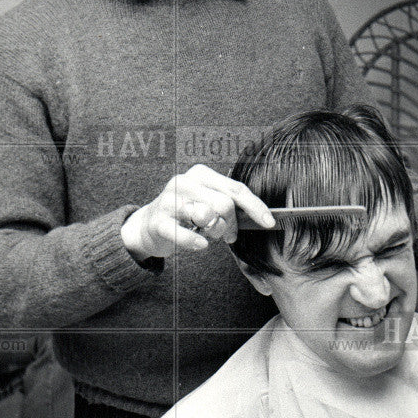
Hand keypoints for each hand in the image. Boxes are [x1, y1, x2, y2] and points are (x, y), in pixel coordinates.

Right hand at [120, 164, 274, 260]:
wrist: (149, 226)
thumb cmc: (186, 216)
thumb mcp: (209, 204)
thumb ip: (230, 206)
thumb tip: (260, 216)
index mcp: (201, 174)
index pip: (235, 189)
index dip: (255, 207)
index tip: (268, 222)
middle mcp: (184, 182)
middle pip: (224, 204)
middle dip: (231, 224)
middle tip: (227, 235)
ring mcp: (169, 200)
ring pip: (208, 218)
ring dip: (213, 232)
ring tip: (205, 233)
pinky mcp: (158, 221)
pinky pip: (188, 236)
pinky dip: (197, 243)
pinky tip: (198, 243)